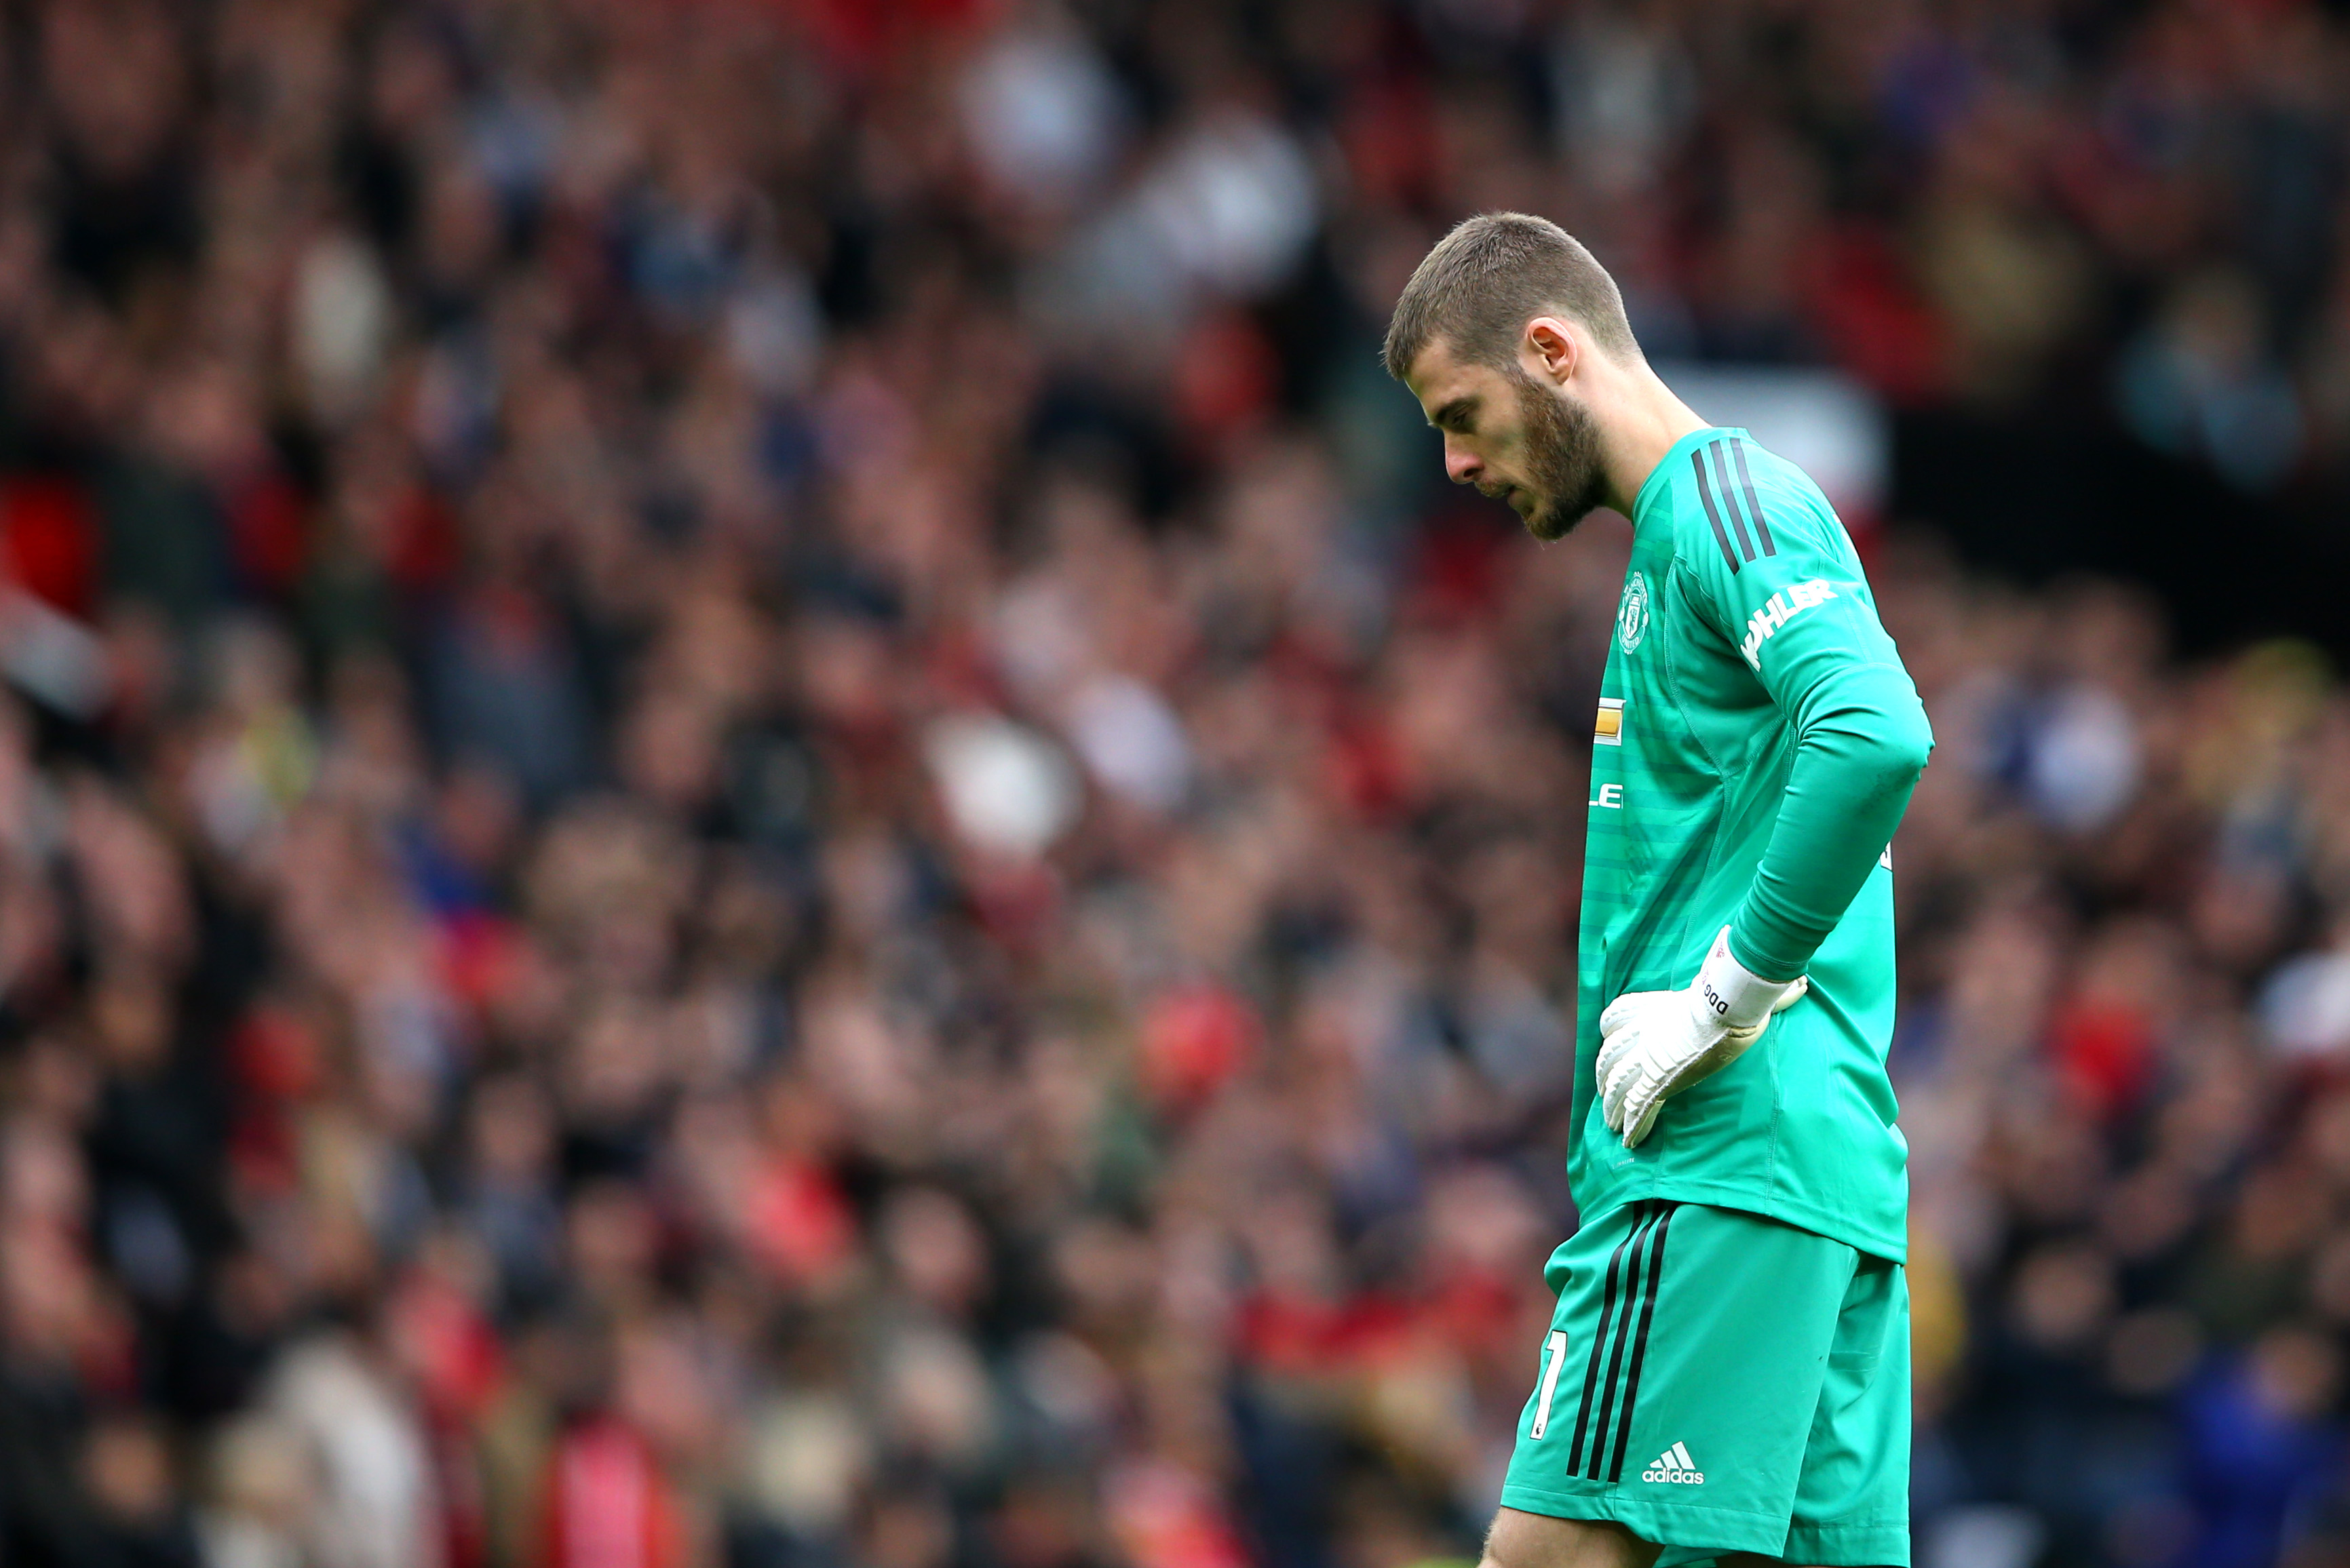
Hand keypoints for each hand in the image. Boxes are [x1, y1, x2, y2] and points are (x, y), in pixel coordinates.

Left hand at [1596, 928, 1806, 1146]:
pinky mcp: (1659, 1082)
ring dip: (1611, 1104)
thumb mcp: (1739, 990)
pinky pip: (1638, 1107)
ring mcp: (1650, 1059)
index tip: (1610, 1040)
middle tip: (1603, 1090)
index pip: (1617, 1016)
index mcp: (1657, 1012)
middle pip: (1610, 1054)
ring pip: (1615, 1083)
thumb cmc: (1733, 997)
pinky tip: (1630, 1141)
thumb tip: (1801, 983)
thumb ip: (1765, 993)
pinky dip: (1634, 1126)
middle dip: (1605, 1074)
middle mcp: (1646, 1035)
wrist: (1726, 1008)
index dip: (1611, 1030)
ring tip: (1610, 1121)